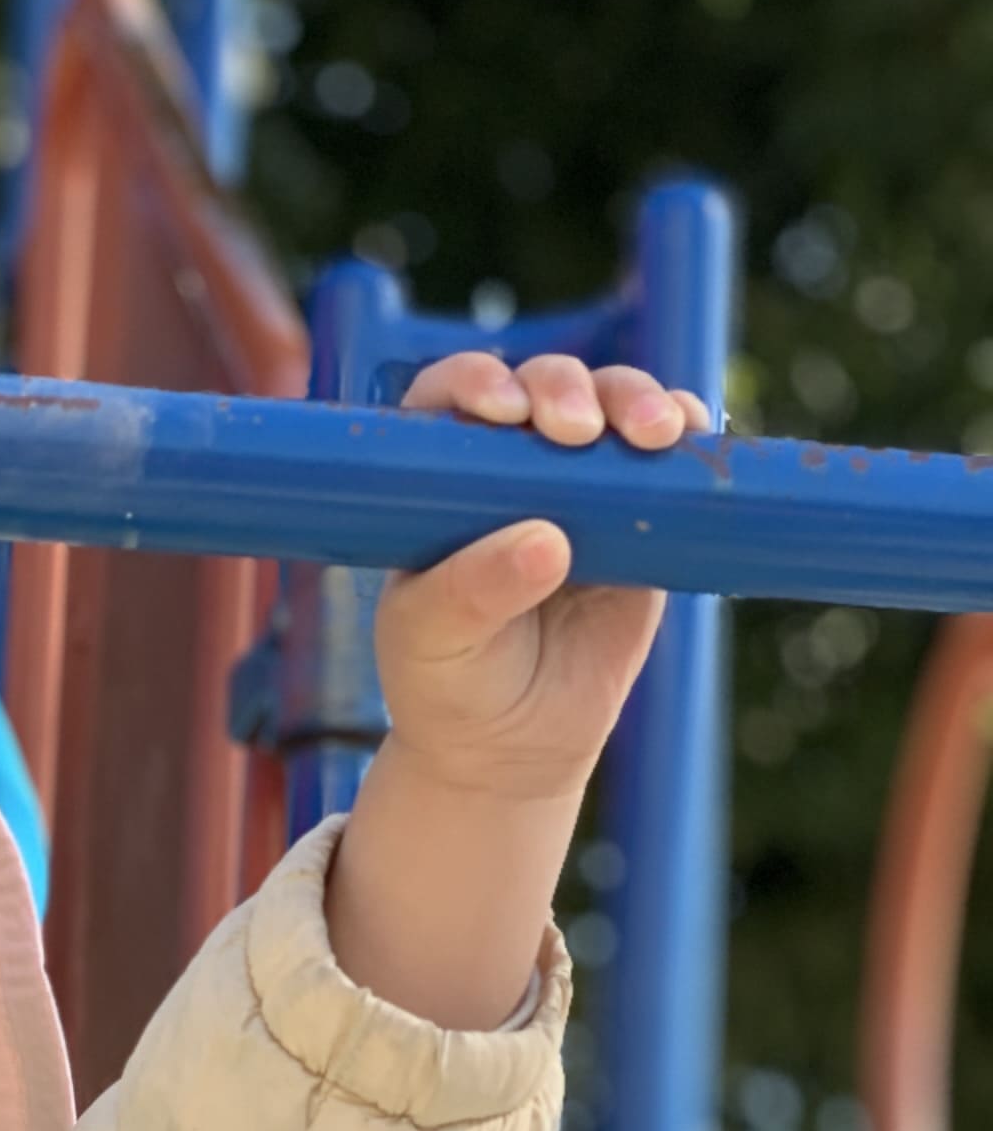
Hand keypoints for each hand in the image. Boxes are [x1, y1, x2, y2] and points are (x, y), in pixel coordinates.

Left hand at [377, 353, 712, 803]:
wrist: (512, 747)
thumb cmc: (450, 687)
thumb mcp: (437, 646)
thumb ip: (473, 593)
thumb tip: (547, 541)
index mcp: (442, 480)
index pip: (449, 399)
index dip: (475, 383)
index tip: (502, 412)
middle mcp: (513, 465)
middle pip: (545, 386)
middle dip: (566, 389)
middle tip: (577, 430)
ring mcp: (583, 483)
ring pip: (614, 403)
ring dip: (635, 400)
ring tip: (652, 435)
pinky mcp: (641, 515)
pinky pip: (671, 459)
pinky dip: (687, 432)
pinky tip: (691, 435)